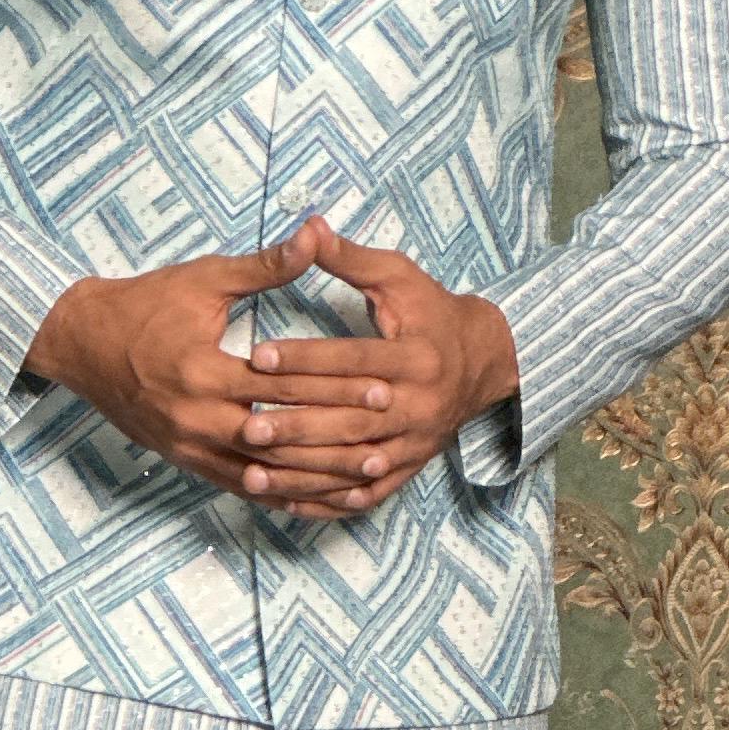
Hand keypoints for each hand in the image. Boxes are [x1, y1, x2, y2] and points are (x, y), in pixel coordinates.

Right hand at [22, 214, 398, 519]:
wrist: (82, 343)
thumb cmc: (145, 304)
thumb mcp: (205, 279)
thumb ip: (266, 266)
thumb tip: (315, 234)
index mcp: (202, 370)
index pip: (283, 384)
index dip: (336, 387)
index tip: (382, 388)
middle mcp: (195, 418)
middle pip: (280, 438)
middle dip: (335, 441)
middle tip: (385, 443)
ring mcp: (188, 447)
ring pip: (263, 474)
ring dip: (314, 479)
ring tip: (363, 480)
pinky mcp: (185, 461)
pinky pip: (241, 487)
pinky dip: (281, 494)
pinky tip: (317, 498)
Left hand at [235, 220, 519, 509]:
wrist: (483, 360)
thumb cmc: (431, 311)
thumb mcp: (398, 277)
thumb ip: (349, 259)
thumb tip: (309, 227)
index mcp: (417, 357)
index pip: (352, 360)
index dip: (304, 358)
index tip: (256, 357)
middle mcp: (420, 405)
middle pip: (349, 418)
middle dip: (296, 423)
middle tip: (245, 424)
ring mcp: (415, 442)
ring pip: (353, 462)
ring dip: (301, 470)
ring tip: (251, 468)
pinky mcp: (410, 467)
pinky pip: (367, 492)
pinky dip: (327, 501)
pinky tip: (286, 502)